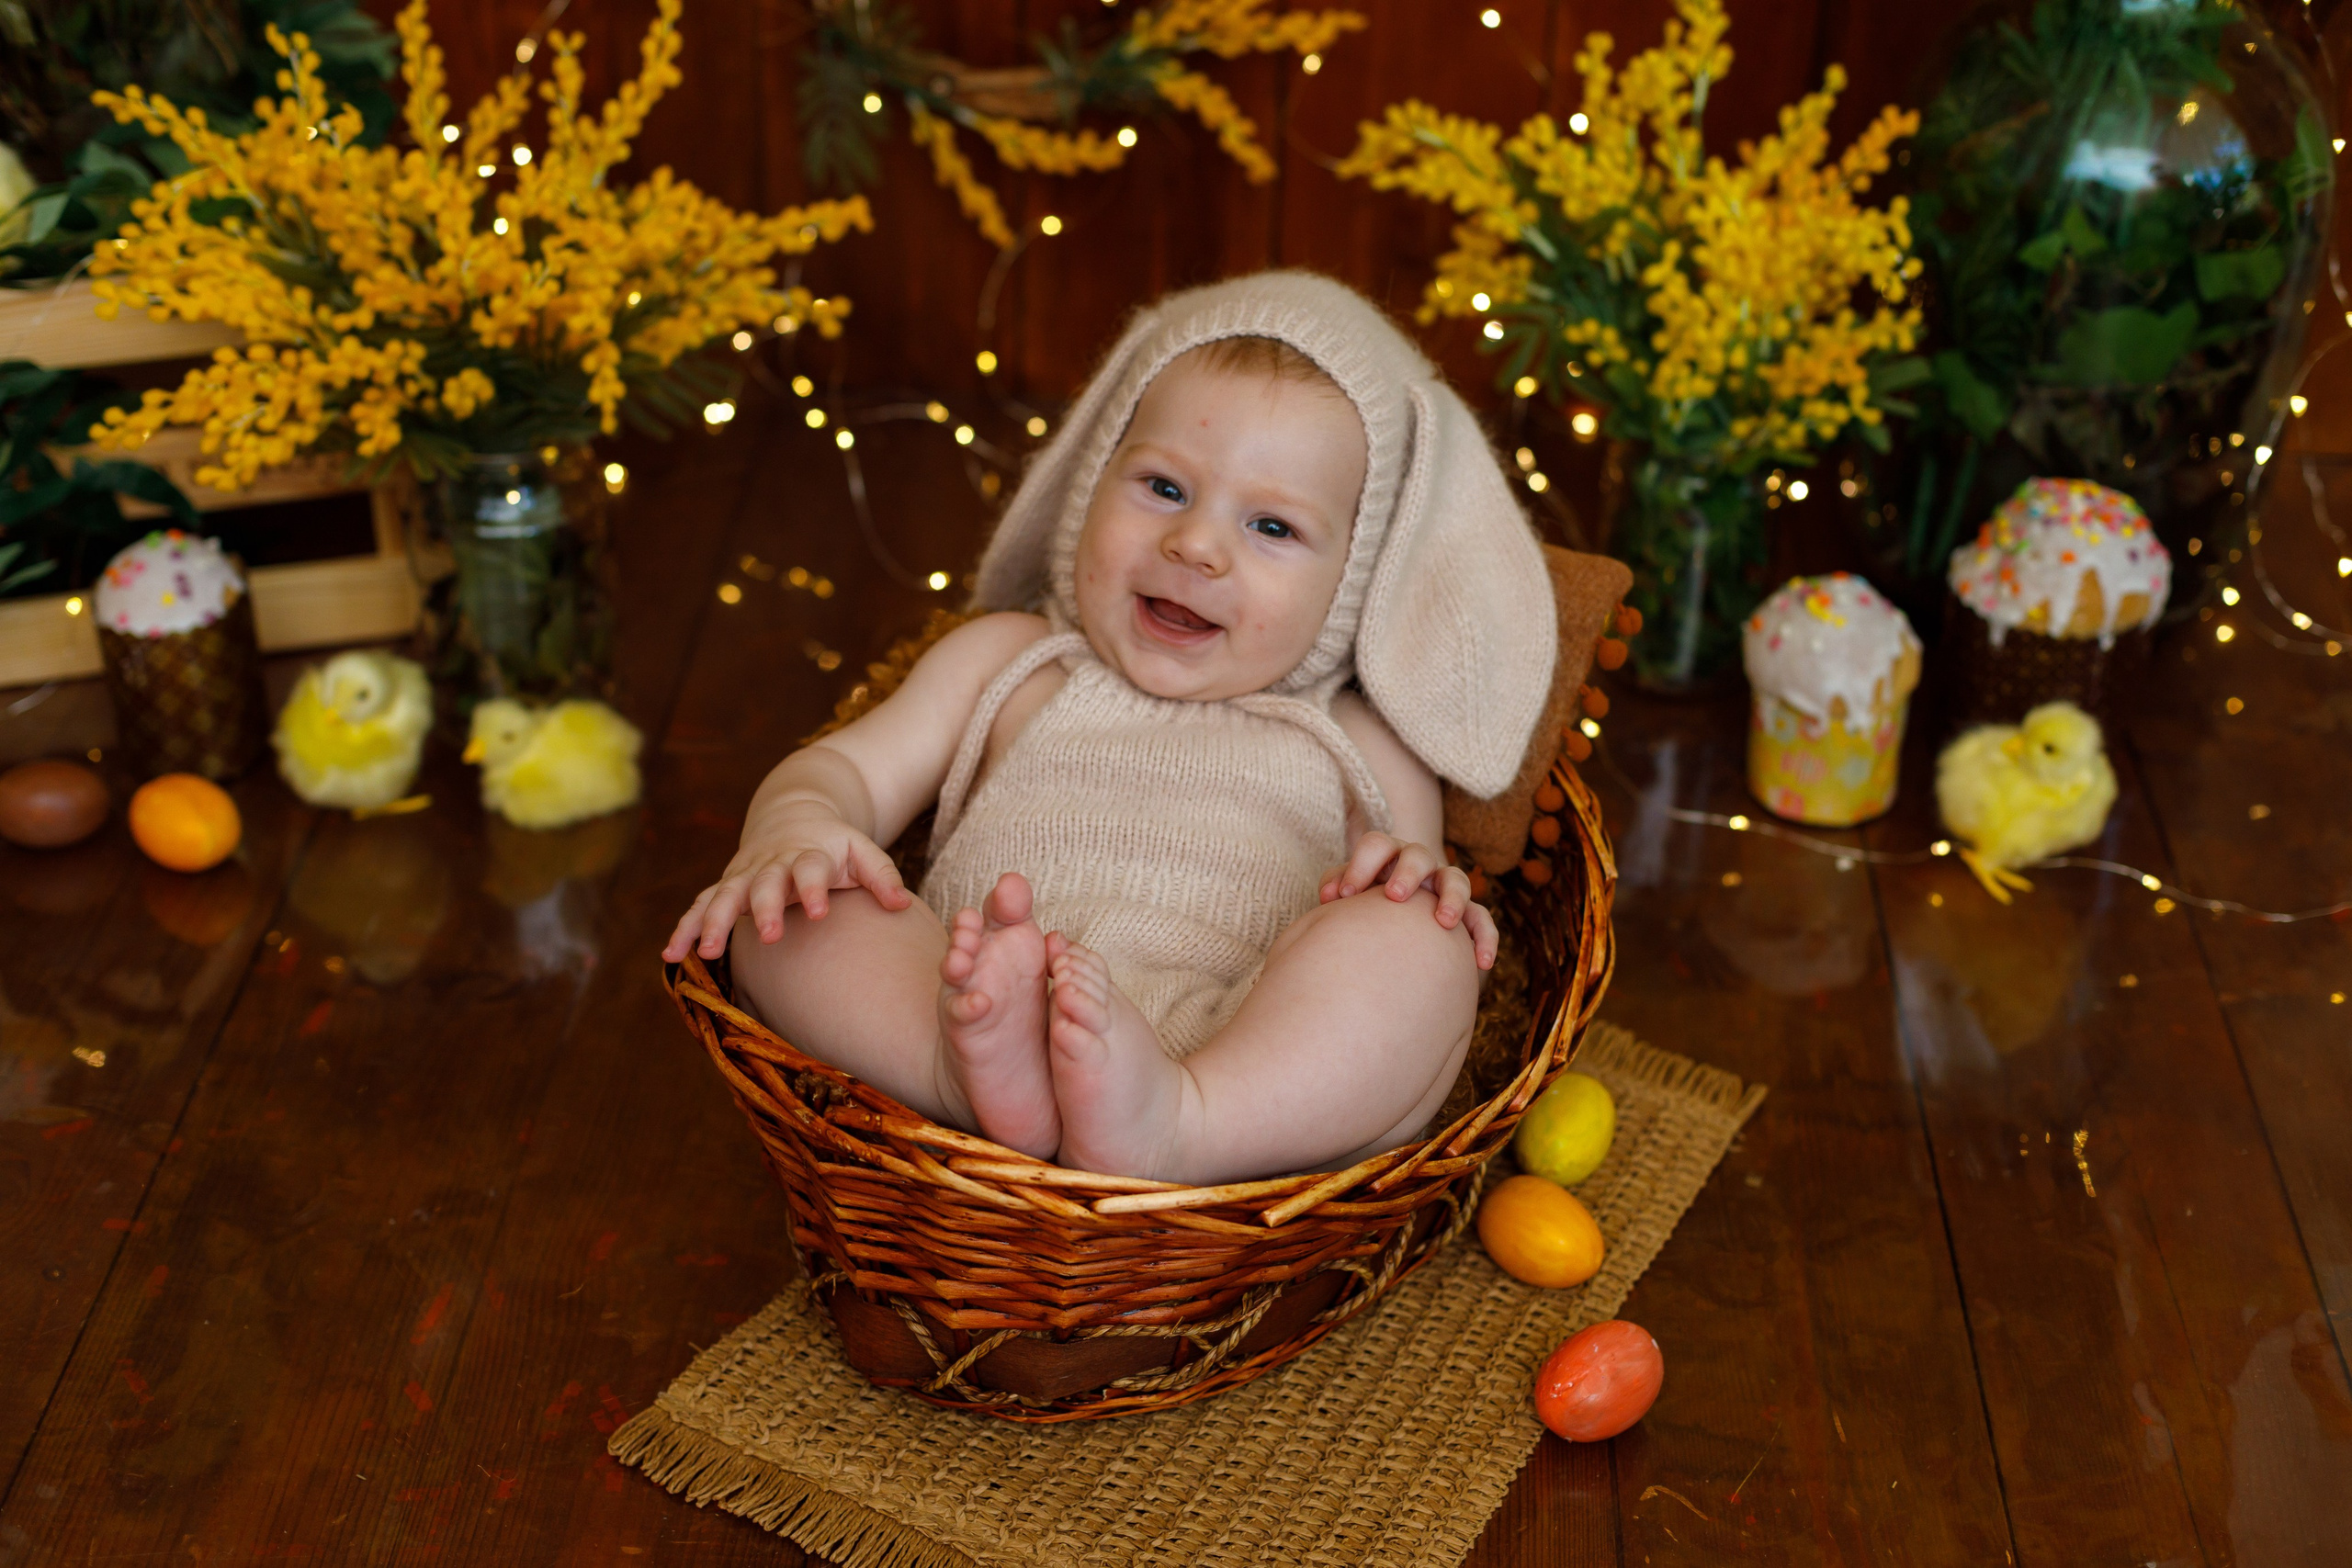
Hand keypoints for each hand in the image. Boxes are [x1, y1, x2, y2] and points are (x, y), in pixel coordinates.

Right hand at [663, 800, 911, 962]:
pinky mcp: (726, 886)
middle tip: (769, 935)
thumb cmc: (834, 846)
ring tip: (704, 952)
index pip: (811, 869)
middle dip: (764, 908)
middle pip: (764, 884)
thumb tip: (900, 906)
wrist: (792, 817)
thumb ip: (882, 876)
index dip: (813, 888)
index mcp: (808, 854)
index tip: (818, 911)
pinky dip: (684, 927)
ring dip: (712, 922)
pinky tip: (670, 954)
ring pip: (724, 896)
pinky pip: (700, 906)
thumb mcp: (862, 852)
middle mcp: (771, 864)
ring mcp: (744, 875)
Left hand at [1319, 830, 1498, 970]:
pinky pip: (1482, 920)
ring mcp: (1443, 887)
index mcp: (1387, 858)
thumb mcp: (1350, 894)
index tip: (1345, 895)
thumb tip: (1329, 897)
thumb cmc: (1365, 908)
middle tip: (1394, 895)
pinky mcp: (1465, 914)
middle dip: (1408, 872)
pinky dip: (1485, 938)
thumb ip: (1337, 886)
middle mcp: (1418, 866)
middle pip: (1419, 854)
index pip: (1377, 846)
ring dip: (1452, 898)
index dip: (1361, 864)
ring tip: (1444, 922)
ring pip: (1457, 880)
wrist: (1391, 934)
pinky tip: (1482, 964)